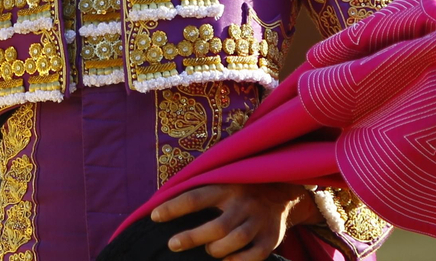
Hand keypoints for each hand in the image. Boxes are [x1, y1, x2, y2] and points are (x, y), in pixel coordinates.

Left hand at [151, 183, 315, 259]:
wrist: (281, 190)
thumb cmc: (239, 189)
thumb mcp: (222, 181)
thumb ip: (199, 191)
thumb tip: (160, 203)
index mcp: (226, 187)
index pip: (195, 197)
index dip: (174, 208)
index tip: (154, 216)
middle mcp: (243, 204)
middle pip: (216, 226)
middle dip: (192, 238)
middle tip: (173, 244)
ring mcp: (258, 221)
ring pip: (235, 241)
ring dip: (216, 250)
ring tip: (208, 250)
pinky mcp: (271, 238)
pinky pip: (254, 256)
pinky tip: (227, 260)